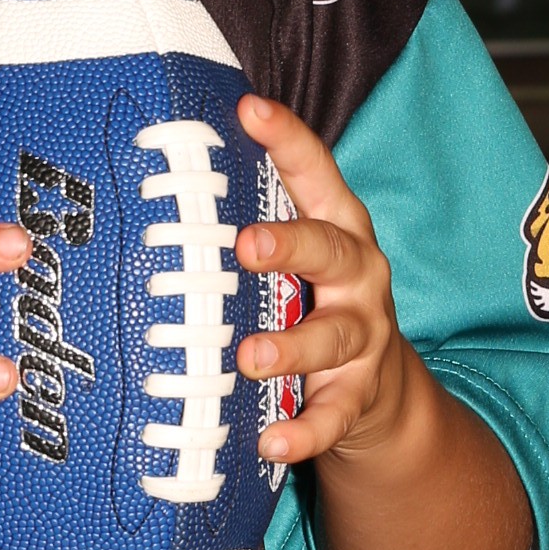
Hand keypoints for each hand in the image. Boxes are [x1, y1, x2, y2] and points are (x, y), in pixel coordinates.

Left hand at [231, 91, 407, 470]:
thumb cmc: (315, 304)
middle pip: (333, 249)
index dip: (287, 139)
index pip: (317, 172)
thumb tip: (166, 173)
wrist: (382, 394)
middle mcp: (358, 275)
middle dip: (292, 244)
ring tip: (248, 356)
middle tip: (246, 246)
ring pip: (332, 336)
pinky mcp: (358, 396)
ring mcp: (362, 337)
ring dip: (291, 345)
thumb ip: (253, 220)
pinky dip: (304, 430)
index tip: (249, 108)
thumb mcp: (298, 257)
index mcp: (337, 228)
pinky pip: (334, 415)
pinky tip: (271, 441)